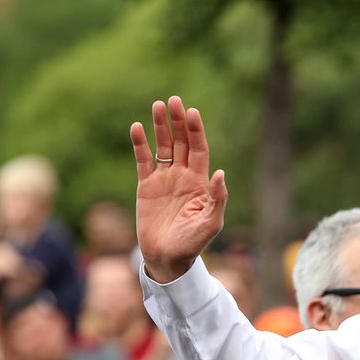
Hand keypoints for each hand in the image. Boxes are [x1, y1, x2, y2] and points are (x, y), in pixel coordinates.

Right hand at [131, 96, 227, 282]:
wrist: (168, 258)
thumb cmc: (193, 244)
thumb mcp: (210, 223)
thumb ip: (217, 199)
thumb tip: (221, 174)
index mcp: (201, 183)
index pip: (199, 150)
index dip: (196, 131)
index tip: (192, 113)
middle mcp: (183, 176)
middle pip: (182, 142)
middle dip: (178, 122)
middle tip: (174, 101)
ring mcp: (164, 179)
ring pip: (163, 146)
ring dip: (161, 127)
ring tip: (158, 105)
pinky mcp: (146, 186)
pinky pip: (143, 160)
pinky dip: (140, 144)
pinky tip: (138, 127)